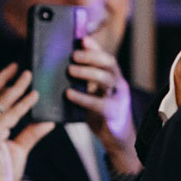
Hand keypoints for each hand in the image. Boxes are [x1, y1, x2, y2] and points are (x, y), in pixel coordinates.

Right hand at [0, 64, 54, 180]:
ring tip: (31, 76)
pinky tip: (35, 97)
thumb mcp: (18, 149)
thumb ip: (30, 134)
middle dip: (7, 78)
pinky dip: (24, 105)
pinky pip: (11, 116)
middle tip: (23, 67)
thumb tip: (47, 121)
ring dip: (17, 87)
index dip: (0, 82)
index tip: (12, 72)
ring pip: (2, 102)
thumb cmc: (1, 173)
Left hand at [65, 37, 139, 173]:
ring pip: (107, 80)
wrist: (117, 141)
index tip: (82, 39)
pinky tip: (69, 94)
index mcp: (113, 78)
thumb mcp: (95, 94)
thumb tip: (62, 66)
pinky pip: (99, 103)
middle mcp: (118, 85)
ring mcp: (118, 99)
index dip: (96, 48)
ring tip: (70, 70)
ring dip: (88, 72)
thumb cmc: (101, 114)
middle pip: (109, 64)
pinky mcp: (113, 114)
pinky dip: (83, 97)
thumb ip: (85, 82)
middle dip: (91, 57)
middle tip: (73, 55)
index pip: (107, 58)